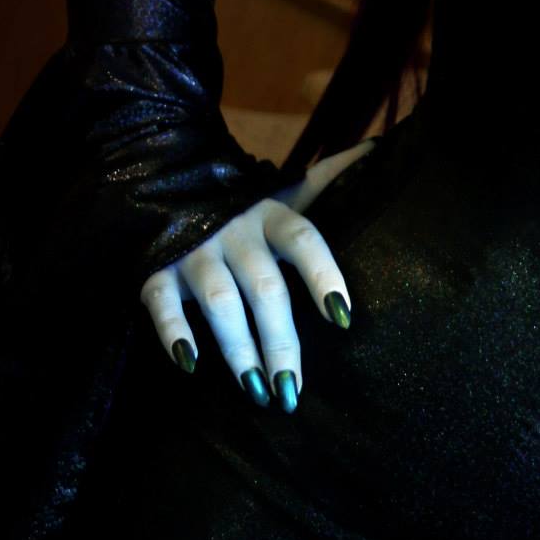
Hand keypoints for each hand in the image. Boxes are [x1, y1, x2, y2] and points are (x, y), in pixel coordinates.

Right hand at [138, 138, 377, 411]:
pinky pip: (162, 304)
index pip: (304, 239)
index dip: (324, 276)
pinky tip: (190, 364)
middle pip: (265, 288)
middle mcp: (236, 232)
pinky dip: (173, 333)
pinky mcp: (156, 270)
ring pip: (220, 302)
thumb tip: (382, 148)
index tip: (344, 319)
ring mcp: (194, 251)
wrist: (168, 181)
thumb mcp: (288, 188)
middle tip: (293, 389)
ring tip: (257, 391)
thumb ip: (330, 177)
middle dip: (281, 341)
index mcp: (272, 214)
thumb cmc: (245, 202)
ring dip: (238, 350)